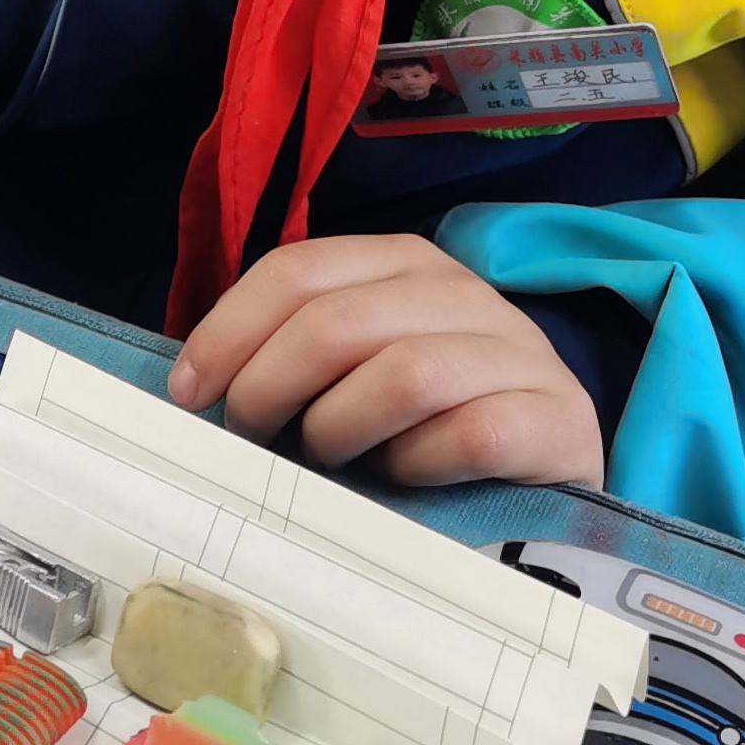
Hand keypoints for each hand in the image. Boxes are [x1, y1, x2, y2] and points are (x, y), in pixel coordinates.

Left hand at [167, 233, 604, 491]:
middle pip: (338, 321)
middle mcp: (465, 292)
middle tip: (249, 438)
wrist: (551, 474)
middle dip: (269, 385)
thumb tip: (193, 385)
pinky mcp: (557, 419)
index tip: (188, 393)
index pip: (298, 271)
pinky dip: (418, 464)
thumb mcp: (357, 371)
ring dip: (341, 427)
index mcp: (404, 264)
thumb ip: (294, 359)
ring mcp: (519, 353)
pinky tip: (404, 479)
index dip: (229, 330)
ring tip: (330, 459)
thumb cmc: (429, 423)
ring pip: (404, 373)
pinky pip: (470, 435)